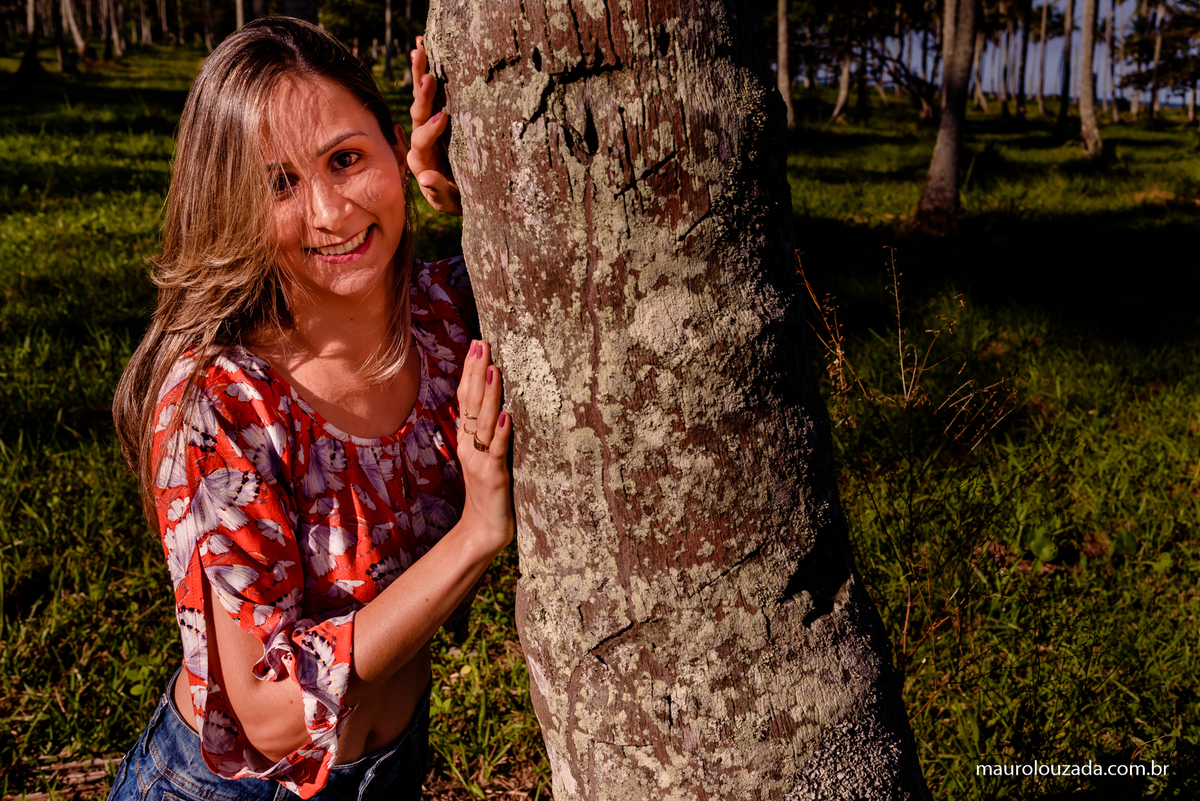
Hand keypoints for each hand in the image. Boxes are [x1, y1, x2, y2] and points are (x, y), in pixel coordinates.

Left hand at [408, 36, 462, 215]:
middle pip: (418, 113)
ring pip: (422, 99)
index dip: (431, 130)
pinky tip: (425, 50)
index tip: (443, 117)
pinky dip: (427, 74)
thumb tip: (425, 178)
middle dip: (423, 94)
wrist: (459, 195)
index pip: (423, 141)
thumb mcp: (452, 202)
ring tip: (420, 49)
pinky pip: (431, 95)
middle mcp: (421, 140)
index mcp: (421, 159)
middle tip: (428, 75)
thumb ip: (438, 192)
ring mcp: (428, 127)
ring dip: (421, 74)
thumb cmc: (458, 200)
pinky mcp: (437, 119)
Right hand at [456, 340, 513, 553]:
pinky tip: (506, 416)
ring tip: (494, 369)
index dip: (470, 371)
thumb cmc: (490, 493)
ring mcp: (481, 461)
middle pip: (471, 403)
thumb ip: (487, 433)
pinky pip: (498, 451)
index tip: (477, 344)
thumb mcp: (485, 458)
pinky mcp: (494, 476)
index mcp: (468, 439)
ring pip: (484, 422)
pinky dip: (502, 433)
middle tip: (482, 344)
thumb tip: (497, 404)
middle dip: (476, 372)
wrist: (483, 531)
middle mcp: (470, 446)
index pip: (467, 399)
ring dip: (490, 395)